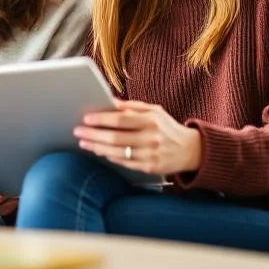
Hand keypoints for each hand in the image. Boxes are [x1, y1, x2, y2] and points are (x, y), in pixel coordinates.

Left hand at [73, 99, 201, 175]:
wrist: (190, 150)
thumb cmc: (166, 126)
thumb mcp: (153, 111)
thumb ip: (131, 106)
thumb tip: (109, 101)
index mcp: (151, 120)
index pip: (122, 119)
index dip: (102, 118)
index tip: (86, 118)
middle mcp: (151, 137)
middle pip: (116, 137)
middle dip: (94, 134)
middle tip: (78, 131)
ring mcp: (150, 154)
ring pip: (118, 152)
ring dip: (97, 147)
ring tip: (84, 143)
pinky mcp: (149, 168)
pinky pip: (124, 163)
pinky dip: (109, 157)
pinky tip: (99, 152)